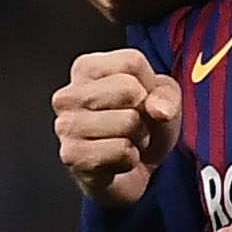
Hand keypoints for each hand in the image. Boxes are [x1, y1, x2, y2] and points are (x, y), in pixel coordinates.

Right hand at [52, 48, 180, 206]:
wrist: (129, 169)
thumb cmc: (141, 124)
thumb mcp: (162, 98)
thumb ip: (166, 95)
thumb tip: (159, 110)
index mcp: (85, 69)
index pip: (131, 62)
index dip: (150, 85)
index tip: (141, 99)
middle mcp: (68, 95)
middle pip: (128, 89)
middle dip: (144, 112)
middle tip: (133, 124)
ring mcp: (65, 126)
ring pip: (128, 122)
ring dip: (138, 138)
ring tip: (125, 140)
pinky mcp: (71, 156)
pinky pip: (122, 151)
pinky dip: (130, 159)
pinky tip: (116, 159)